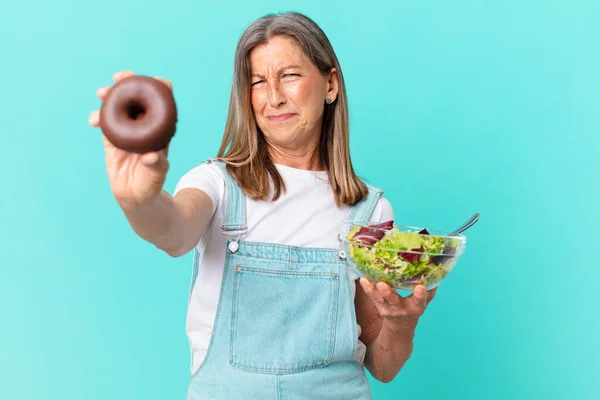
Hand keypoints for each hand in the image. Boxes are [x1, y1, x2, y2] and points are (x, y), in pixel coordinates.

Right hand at [88, 71, 173, 209]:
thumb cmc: (151, 182)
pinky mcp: (111, 137)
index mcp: (160, 128)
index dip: (161, 88)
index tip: (156, 80)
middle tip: (120, 78)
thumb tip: (151, 156)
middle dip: (128, 83)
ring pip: (118, 105)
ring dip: (109, 95)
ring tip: (102, 92)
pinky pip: (104, 121)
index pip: (164, 102)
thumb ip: (156, 164)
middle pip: (138, 97)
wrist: (135, 195)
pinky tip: (93, 119)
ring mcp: (127, 128)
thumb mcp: (158, 174)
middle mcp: (144, 124)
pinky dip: (98, 117)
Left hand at [359, 278, 436, 334]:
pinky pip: (372, 297)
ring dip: (373, 290)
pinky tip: (363, 279)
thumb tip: (436, 268)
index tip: (420, 288)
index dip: (420, 295)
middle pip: (394, 301)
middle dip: (388, 293)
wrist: (401, 327)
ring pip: (380, 299)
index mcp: (416, 307)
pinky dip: (367, 288)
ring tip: (366, 281)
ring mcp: (389, 309)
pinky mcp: (379, 307)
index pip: (419, 300)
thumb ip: (430, 287)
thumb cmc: (414, 308)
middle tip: (383, 285)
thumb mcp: (425, 301)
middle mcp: (402, 309)